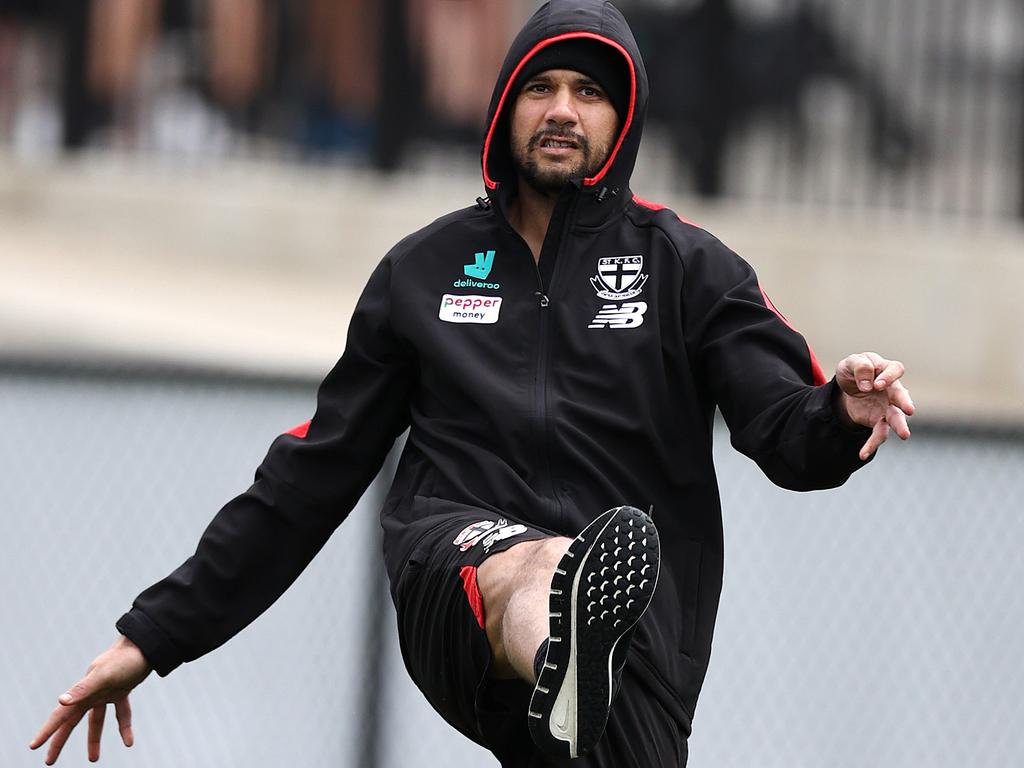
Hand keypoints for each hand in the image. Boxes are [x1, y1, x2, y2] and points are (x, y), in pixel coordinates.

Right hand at [30, 635, 151, 764]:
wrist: (146, 644)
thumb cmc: (124, 659)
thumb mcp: (104, 675)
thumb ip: (83, 689)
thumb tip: (61, 701)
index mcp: (83, 691)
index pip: (61, 715)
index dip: (47, 731)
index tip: (33, 746)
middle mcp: (91, 693)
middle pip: (72, 721)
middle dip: (60, 740)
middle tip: (49, 761)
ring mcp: (106, 692)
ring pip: (96, 720)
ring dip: (93, 739)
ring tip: (93, 759)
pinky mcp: (122, 690)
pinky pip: (121, 713)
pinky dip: (124, 727)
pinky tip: (129, 742)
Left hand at [835, 352, 914, 460]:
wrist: (847, 386)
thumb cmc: (854, 369)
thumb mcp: (850, 362)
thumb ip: (860, 367)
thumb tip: (868, 385)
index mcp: (886, 369)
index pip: (895, 370)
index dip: (888, 377)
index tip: (877, 384)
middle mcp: (892, 389)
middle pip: (901, 396)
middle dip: (905, 402)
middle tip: (910, 410)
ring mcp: (888, 407)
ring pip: (896, 417)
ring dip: (900, 426)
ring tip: (906, 435)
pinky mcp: (879, 421)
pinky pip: (879, 434)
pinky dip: (872, 444)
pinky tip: (862, 454)